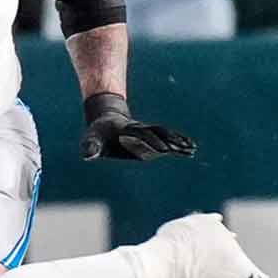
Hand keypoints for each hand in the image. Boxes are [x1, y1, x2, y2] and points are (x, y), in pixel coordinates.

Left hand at [80, 93, 195, 160]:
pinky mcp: (152, 136)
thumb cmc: (98, 134)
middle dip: (168, 141)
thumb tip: (87, 155)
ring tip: (191, 148)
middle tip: (181, 149)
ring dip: (177, 141)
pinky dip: (178, 142)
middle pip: (156, 134)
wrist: (106, 121)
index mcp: (126, 129)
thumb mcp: (91, 140)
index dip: (150, 142)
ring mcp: (148, 131)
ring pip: (164, 135)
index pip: (140, 135)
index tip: (162, 149)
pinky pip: (167, 138)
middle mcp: (140, 129)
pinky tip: (190, 148)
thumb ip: (90, 146)